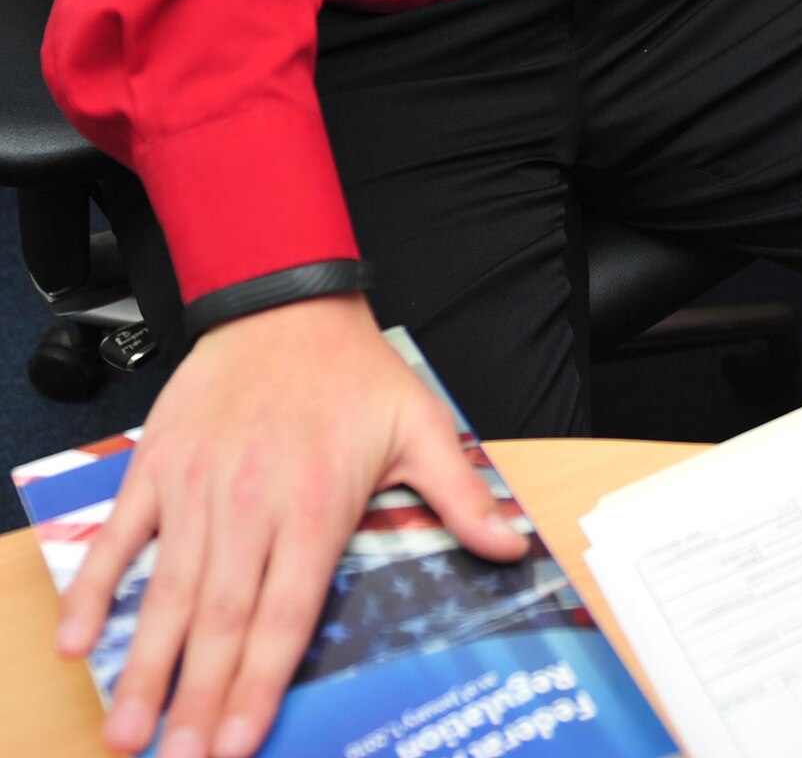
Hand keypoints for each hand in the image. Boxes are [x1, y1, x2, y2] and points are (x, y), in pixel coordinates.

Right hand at [56, 294, 526, 757]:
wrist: (286, 301)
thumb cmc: (354, 371)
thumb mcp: (422, 425)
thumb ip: (461, 494)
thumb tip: (510, 547)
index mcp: (316, 504)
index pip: (285, 615)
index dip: (259, 685)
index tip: (236, 745)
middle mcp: (252, 503)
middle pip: (222, 620)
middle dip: (196, 700)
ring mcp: (198, 486)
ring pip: (169, 591)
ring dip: (144, 667)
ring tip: (124, 733)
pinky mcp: (158, 465)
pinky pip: (121, 536)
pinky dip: (96, 588)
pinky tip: (76, 641)